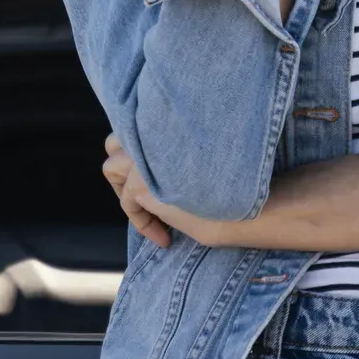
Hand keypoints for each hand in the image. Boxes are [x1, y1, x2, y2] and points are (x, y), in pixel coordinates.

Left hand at [103, 133, 239, 248]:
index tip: (167, 178)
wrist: (248, 199)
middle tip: (144, 187)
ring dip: (125, 189)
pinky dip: (142, 223)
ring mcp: (142, 156)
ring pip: (110, 167)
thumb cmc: (240, 181)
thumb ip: (180, 149)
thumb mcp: (205, 156)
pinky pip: (126, 203)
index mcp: (169, 119)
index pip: (139, 124)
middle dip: (124, 162)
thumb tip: (163, 160)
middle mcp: (151, 132)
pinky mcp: (140, 183)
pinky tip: (165, 238)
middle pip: (115, 140)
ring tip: (150, 207)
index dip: (146, 150)